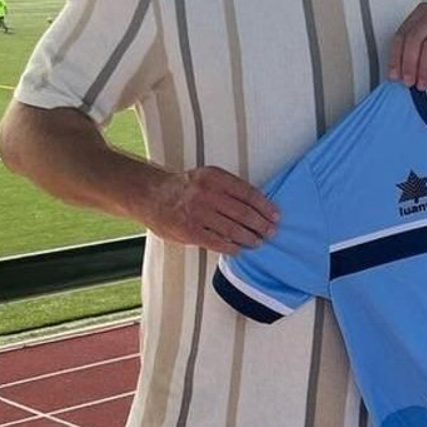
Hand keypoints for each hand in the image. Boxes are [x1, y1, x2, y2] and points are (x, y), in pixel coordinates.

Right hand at [140, 166, 279, 255]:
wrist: (150, 195)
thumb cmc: (184, 188)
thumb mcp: (206, 177)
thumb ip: (228, 188)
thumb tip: (257, 204)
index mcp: (214, 177)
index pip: (247, 192)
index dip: (265, 206)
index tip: (275, 215)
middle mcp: (206, 193)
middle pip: (243, 212)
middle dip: (261, 224)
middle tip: (271, 232)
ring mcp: (197, 212)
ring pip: (232, 229)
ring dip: (249, 238)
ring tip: (258, 242)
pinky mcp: (189, 231)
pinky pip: (216, 242)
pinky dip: (231, 247)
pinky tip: (238, 250)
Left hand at [388, 3, 426, 89]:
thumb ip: (416, 53)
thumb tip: (397, 74)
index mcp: (424, 13)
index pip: (402, 34)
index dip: (395, 57)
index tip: (395, 76)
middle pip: (414, 39)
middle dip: (409, 64)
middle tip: (409, 83)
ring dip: (425, 68)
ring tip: (424, 85)